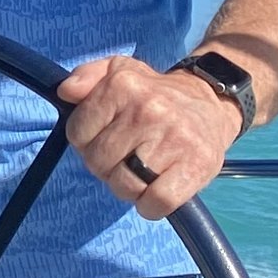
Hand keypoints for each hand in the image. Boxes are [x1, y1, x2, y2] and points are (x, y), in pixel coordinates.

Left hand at [56, 55, 237, 220]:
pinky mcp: (196, 165)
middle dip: (107, 167)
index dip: (87, 142)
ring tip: (144, 171)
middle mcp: (147, 109)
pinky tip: (158, 190)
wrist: (211, 105)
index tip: (107, 137)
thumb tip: (65, 92)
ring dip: (129, 188)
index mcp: (123, 84)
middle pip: (98, 163)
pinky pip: (156, 202)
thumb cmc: (155, 96)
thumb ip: (87, 76)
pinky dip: (152, 206)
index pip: (77, 133)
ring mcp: (173, 138)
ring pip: (124, 186)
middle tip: (128, 156)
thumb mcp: (120, 71)